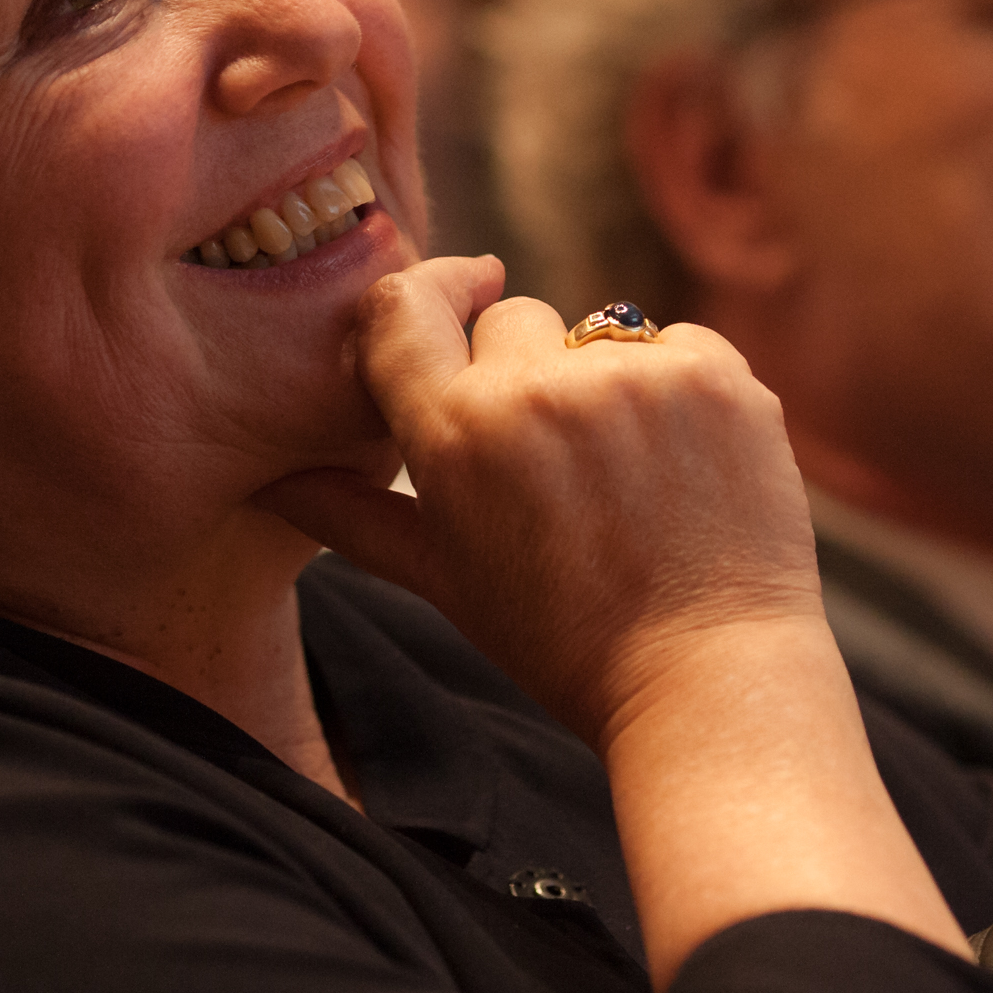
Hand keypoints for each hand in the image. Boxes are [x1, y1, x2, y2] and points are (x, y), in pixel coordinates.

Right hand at [259, 257, 963, 979]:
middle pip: (510, 317)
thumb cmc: (565, 644)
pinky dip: (679, 391)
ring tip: (626, 477)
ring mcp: (635, 378)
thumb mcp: (444, 582)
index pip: (402, 306)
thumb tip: (273, 482)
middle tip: (554, 463)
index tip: (444, 323)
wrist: (708, 685)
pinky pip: (678, 343)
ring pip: (596, 328)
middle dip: (522, 370)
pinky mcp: (719, 378)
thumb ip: (352, 516)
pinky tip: (682, 469)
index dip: (420, 309)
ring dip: (603, 380)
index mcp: (455, 436)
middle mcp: (539, 392)